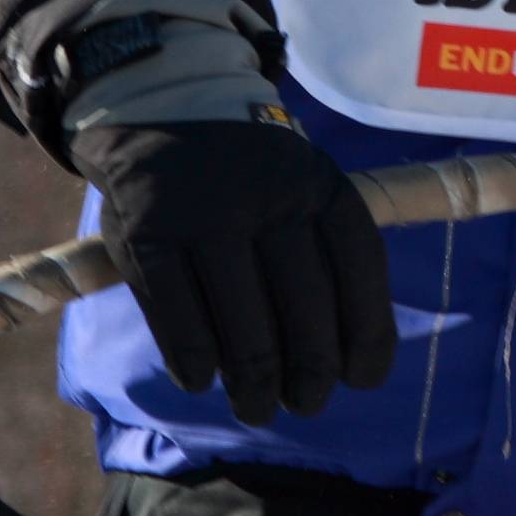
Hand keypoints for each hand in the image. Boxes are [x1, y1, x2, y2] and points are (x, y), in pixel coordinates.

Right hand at [72, 120, 396, 426]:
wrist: (162, 108)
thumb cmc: (250, 172)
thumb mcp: (305, 184)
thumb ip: (330, 252)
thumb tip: (354, 356)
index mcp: (320, 186)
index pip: (360, 271)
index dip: (369, 336)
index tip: (361, 379)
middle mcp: (269, 200)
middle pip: (305, 316)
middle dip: (311, 379)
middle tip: (305, 403)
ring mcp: (204, 219)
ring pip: (244, 335)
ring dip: (255, 389)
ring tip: (256, 406)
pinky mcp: (146, 239)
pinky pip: (179, 325)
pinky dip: (195, 366)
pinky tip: (202, 377)